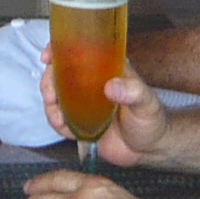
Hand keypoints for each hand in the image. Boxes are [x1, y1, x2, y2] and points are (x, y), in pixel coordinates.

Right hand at [38, 61, 171, 165]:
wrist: (150, 149)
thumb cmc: (152, 120)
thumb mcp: (146, 103)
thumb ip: (133, 92)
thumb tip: (111, 86)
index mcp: (107, 69)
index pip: (80, 51)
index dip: (60, 49)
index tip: (48, 56)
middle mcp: (92, 83)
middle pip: (60, 73)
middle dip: (49, 82)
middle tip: (50, 95)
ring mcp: (84, 103)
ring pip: (55, 96)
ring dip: (50, 105)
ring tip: (58, 117)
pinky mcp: (80, 122)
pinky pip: (60, 119)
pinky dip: (56, 123)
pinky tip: (65, 128)